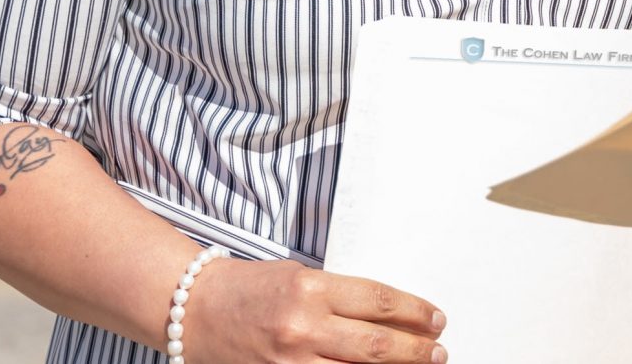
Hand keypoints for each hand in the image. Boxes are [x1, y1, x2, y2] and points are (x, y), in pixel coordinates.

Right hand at [183, 258, 445, 363]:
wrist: (193, 309)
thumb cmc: (250, 288)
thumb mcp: (301, 277)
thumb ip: (340, 297)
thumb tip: (390, 317)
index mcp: (311, 288)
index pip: (379, 302)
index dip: (415, 313)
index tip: (436, 321)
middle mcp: (301, 326)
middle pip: (375, 344)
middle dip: (415, 351)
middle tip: (438, 353)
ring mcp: (286, 361)